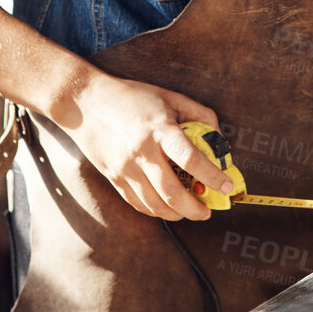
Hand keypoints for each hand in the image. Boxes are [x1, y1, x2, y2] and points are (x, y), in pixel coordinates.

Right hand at [62, 73, 233, 221]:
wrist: (85, 103)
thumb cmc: (132, 97)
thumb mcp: (170, 97)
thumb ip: (199, 115)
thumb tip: (217, 138)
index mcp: (160, 130)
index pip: (191, 160)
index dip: (213, 176)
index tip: (227, 186)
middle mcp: (142, 153)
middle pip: (172, 193)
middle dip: (195, 208)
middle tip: (208, 210)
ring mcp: (125, 169)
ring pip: (154, 204)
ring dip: (177, 214)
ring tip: (191, 212)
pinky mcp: (114, 178)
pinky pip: (138, 203)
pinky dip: (156, 211)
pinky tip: (167, 208)